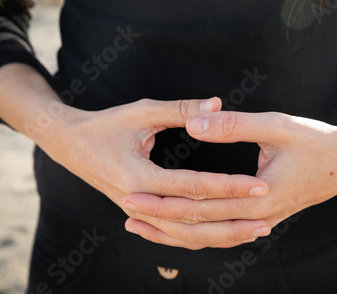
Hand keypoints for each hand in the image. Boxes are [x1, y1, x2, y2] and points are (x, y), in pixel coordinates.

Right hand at [44, 98, 269, 241]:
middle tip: (268, 212)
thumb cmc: (104, 125)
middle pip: (193, 218)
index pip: (193, 187)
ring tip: (255, 230)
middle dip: (233, 215)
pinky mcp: (140, 212)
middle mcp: (138, 202)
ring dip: (221, 232)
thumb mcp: (141, 112)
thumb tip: (216, 104)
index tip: (259, 184)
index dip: (229, 186)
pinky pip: (174, 230)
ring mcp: (138, 212)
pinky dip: (201, 233)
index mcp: (139, 178)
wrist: (68, 144)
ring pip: (185, 232)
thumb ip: (180, 110)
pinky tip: (224, 232)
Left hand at [124, 111, 336, 248]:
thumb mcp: (276, 125)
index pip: (198, 206)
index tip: (130, 194)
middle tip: (126, 211)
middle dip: (160, 220)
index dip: (162, 201)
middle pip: (198, 227)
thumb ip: (234, 126)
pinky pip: (223, 232)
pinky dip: (199, 232)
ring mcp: (260, 221)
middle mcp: (256, 218)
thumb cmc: (316, 142)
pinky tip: (183, 227)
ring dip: (176, 232)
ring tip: (143, 227)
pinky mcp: (263, 217)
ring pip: (209, 236)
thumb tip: (195, 123)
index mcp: (257, 198)